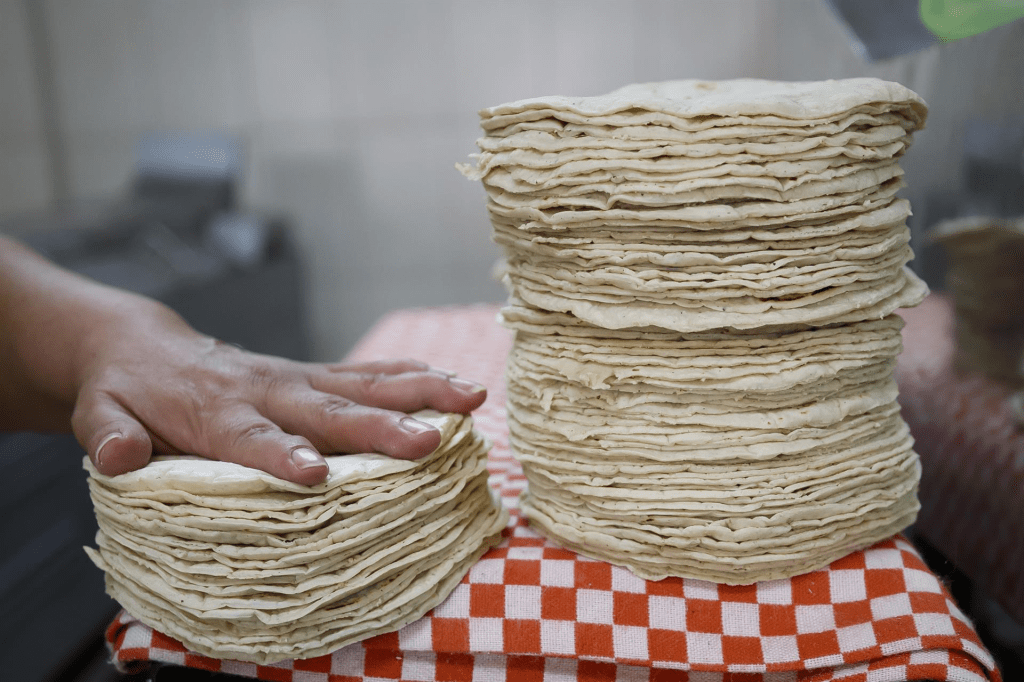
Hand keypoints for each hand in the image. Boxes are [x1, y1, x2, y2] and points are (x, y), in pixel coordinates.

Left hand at [72, 302, 486, 485]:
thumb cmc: (126, 389)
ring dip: (420, 392)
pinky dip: (413, 378)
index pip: (251, 436)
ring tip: (471, 398)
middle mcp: (267, 389)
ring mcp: (296, 378)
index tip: (315, 474)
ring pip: (364, 384)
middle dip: (379, 428)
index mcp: (215, 409)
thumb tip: (118, 454)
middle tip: (426, 442)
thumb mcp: (99, 410)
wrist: (144, 345)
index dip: (281, 454)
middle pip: (328, 410)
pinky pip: (370, 374)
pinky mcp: (314, 375)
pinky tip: (454, 386)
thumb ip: (109, 432)